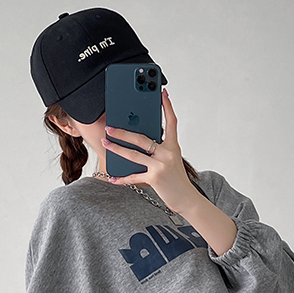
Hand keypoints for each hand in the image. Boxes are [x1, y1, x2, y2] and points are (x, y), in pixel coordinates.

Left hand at [101, 88, 199, 214]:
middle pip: (142, 138)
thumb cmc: (177, 180)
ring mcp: (161, 165)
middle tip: (109, 127)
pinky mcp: (155, 178)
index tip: (162, 93)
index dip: (167, 106)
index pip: (171, 122)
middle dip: (123, 131)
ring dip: (117, 148)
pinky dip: (122, 178)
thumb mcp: (172, 160)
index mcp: (173, 146)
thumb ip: (159, 150)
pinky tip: (112, 177)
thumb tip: (138, 143)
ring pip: (134, 154)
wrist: (187, 199)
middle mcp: (168, 153)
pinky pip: (134, 176)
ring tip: (106, 143)